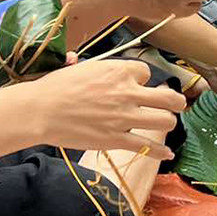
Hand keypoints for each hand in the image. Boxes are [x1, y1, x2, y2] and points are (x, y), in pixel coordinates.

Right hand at [22, 59, 184, 150]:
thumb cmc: (55, 87)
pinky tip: (167, 153)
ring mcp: (124, 117)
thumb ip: (96, 68)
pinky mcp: (117, 139)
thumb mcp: (80, 68)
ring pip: (165, 120)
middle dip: (174, 101)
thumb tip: (85, 62)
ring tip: (164, 123)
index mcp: (119, 71)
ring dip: (167, 122)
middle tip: (173, 104)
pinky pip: (147, 146)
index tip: (135, 86)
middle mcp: (127, 92)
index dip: (143, 80)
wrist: (41, 110)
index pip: (147, 73)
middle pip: (169, 97)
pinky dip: (160, 151)